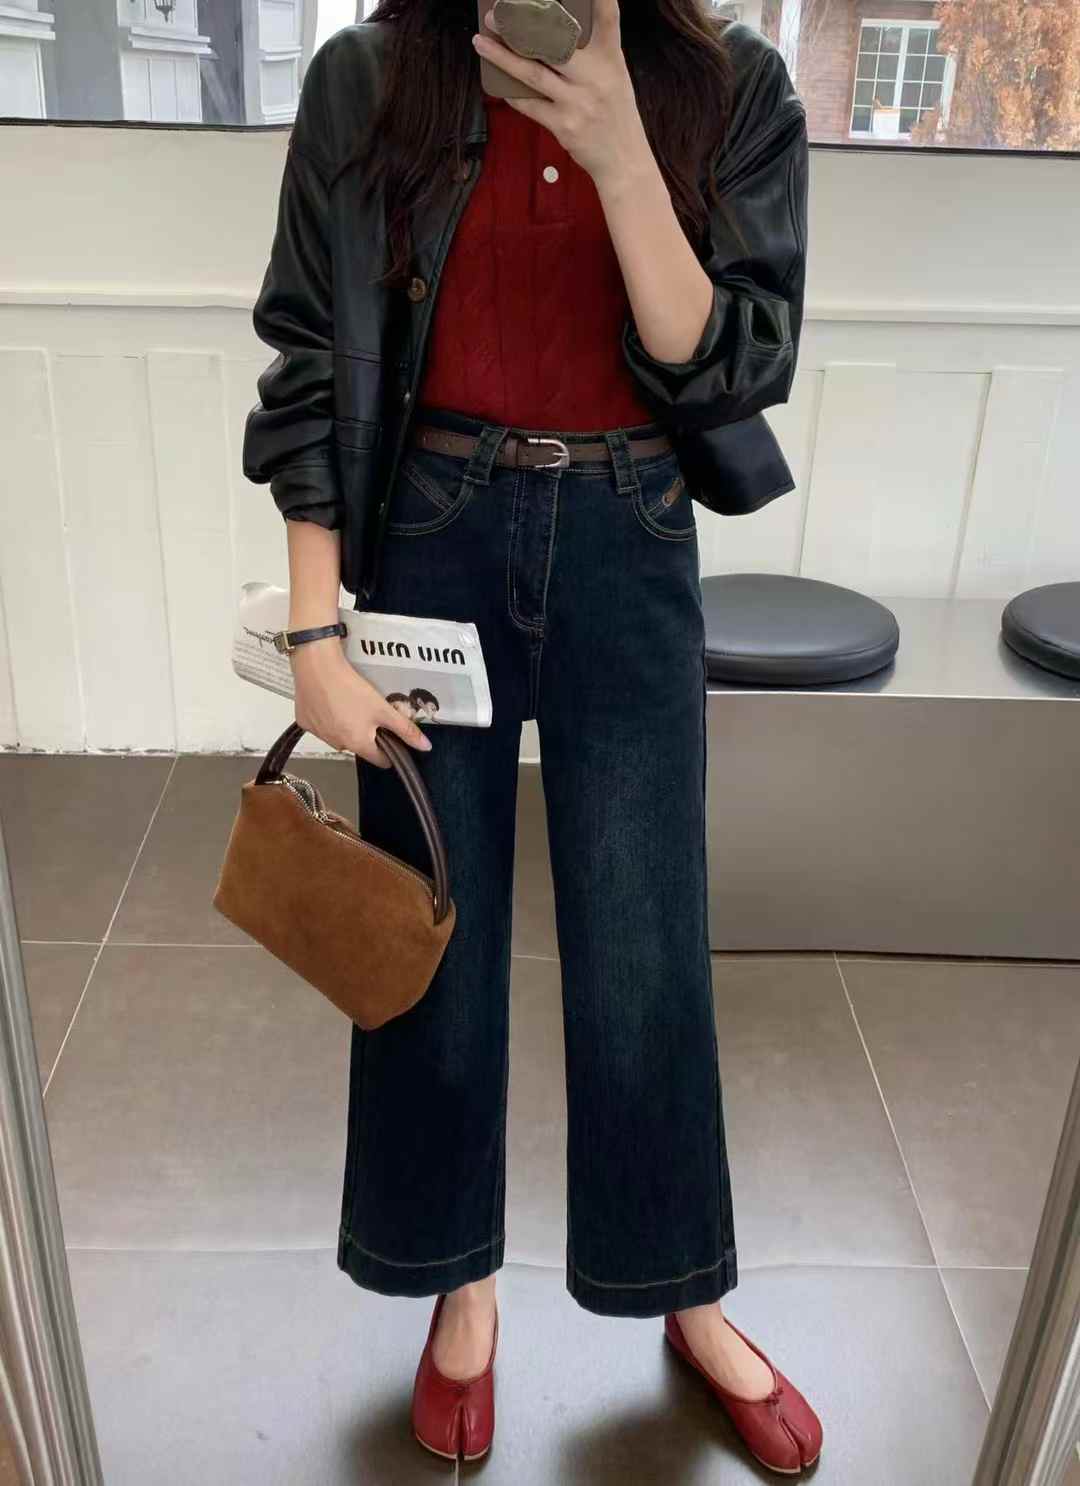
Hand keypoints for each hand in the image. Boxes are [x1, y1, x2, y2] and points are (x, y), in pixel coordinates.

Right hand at [290, 641, 431, 768]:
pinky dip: (327, 717)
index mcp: (358, 744)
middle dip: (366, 733)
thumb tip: (426, 747)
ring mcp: (319, 734)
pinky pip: (322, 725)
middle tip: (369, 711)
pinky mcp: (305, 722)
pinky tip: (330, 701)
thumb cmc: (350, 688)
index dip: (389, 749)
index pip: (380, 760)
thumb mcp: (383, 709)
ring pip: (340, 736)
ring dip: (346, 725)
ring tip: (348, 703)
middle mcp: (337, 744)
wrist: (317, 667)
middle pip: (359, 745)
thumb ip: (405, 730)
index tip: (390, 736)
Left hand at [473, 0, 649, 190]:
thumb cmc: (616, 114)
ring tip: (481, 42)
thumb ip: (591, 55)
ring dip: (502, 56)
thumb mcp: (615, 77)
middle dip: (521, 25)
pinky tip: (497, 83)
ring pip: (533, 73)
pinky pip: (530, 105)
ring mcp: (578, 102)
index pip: (608, 18)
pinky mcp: (564, 125)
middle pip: (554, 42)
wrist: (624, 161)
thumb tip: (549, 34)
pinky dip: (511, 93)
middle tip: (495, 15)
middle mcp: (595, 77)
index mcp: (611, 59)